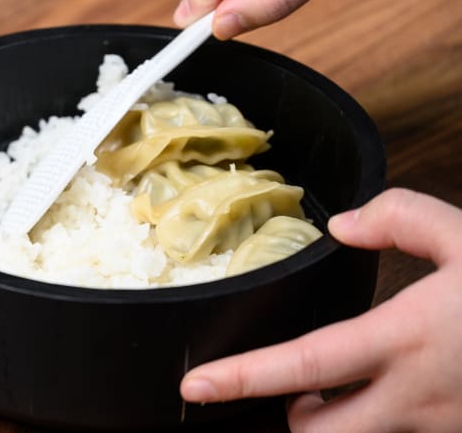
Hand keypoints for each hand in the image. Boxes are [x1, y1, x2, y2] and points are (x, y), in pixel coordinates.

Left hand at [180, 188, 461, 431]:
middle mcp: (415, 397)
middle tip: (292, 389)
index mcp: (404, 338)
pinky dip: (378, 423)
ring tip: (336, 392)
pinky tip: (388, 394)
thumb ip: (401, 219)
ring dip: (334, 426)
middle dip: (290, 418)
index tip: (194, 385)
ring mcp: (439, 426)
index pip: (303, 364)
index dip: (241, 377)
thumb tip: (343, 224)